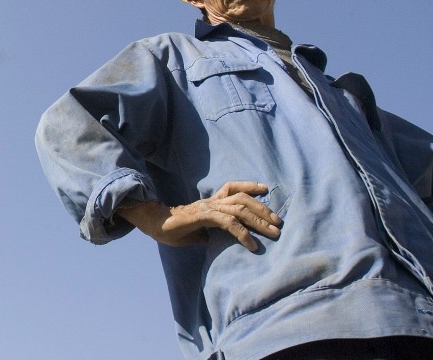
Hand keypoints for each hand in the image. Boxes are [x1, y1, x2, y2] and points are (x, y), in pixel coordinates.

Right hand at [118, 181, 280, 251]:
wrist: (154, 224)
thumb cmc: (174, 229)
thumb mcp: (198, 232)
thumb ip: (212, 233)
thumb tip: (221, 243)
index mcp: (211, 202)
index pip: (233, 188)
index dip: (250, 187)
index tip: (266, 190)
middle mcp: (212, 201)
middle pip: (243, 199)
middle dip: (264, 210)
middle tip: (278, 223)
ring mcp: (208, 208)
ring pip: (240, 209)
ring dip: (260, 222)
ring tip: (273, 234)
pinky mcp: (204, 217)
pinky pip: (228, 223)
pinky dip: (243, 234)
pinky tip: (252, 245)